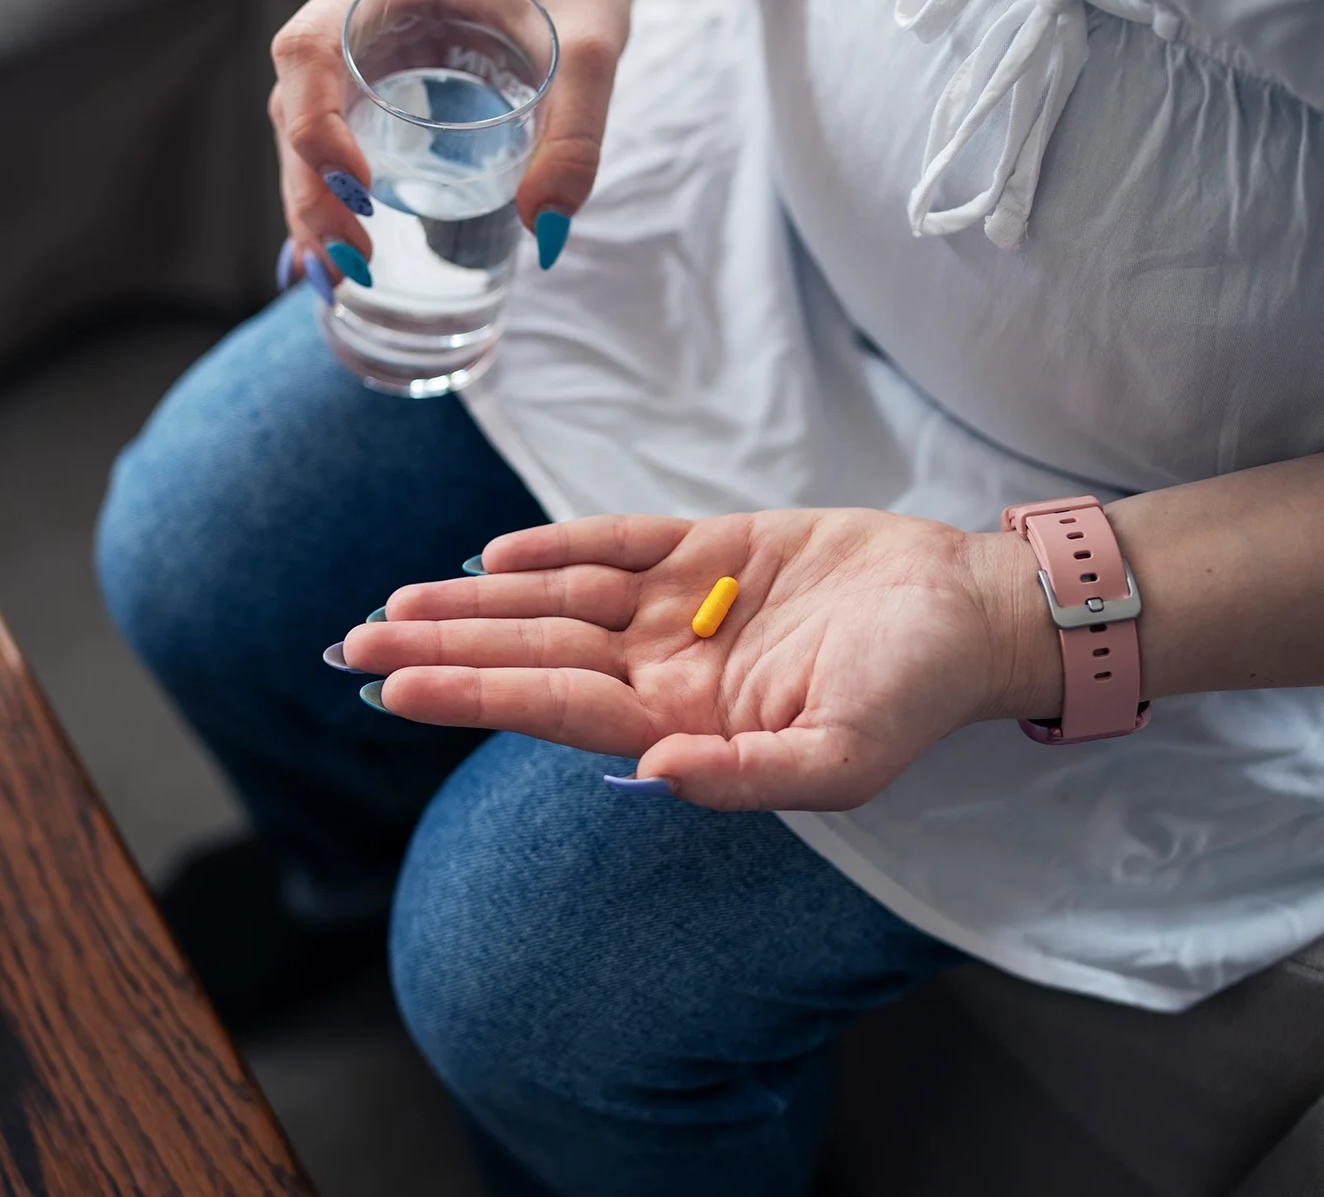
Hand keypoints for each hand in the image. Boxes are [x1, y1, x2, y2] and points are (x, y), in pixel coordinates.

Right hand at [268, 0, 642, 284]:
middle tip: (351, 262)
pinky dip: (329, 192)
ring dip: (312, 201)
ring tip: (339, 273)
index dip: (316, 123)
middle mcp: (350, 6)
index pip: (308, 49)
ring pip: (302, 126)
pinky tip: (338, 249)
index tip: (360, 189)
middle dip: (313, 190)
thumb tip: (541, 228)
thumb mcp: (591, 54)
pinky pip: (329, 132)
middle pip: (295, 102)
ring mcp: (354, 41)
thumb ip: (575, 137)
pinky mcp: (369, 73)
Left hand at [342, 512, 1057, 811]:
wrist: (972, 611)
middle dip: (443, 646)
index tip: (391, 685)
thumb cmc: (918, 693)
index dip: (473, 693)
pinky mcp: (711, 550)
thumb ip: (750, 777)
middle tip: (351, 639)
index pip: (556, 705)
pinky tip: (494, 554)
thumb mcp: (846, 757)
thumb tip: (656, 774)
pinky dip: (556, 546)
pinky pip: (616, 546)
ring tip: (395, 600)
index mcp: (687, 720)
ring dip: (475, 600)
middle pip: (533, 652)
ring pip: (556, 600)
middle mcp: (667, 667)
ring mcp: (683, 606)